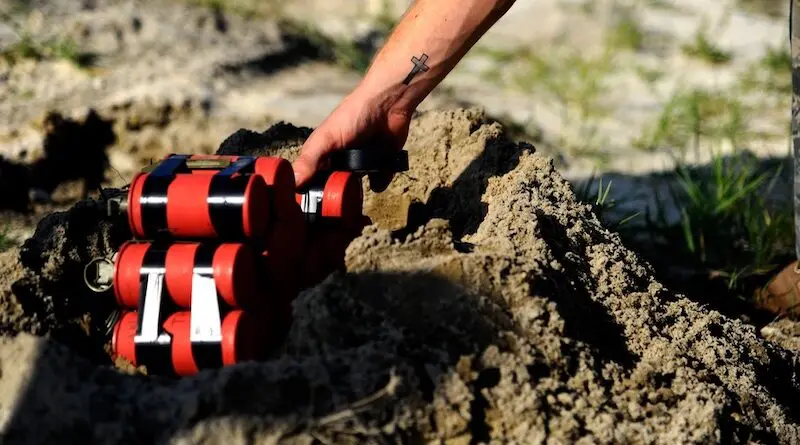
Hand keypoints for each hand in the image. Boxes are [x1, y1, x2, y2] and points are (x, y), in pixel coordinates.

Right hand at [292, 88, 411, 191]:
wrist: (388, 103)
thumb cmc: (353, 115)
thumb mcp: (327, 137)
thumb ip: (310, 160)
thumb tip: (292, 184)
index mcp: (321, 155)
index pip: (311, 181)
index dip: (311, 193)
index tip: (312, 207)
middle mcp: (339, 161)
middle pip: (335, 189)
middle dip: (337, 196)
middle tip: (340, 203)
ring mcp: (359, 164)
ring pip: (356, 189)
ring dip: (359, 190)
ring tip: (361, 185)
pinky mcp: (380, 165)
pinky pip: (378, 183)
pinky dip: (381, 180)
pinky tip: (380, 172)